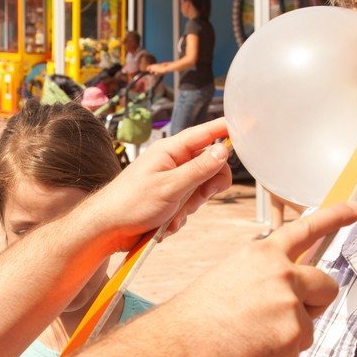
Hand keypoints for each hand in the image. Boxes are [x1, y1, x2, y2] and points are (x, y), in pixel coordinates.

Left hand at [74, 118, 232, 252]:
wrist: (107, 229)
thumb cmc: (130, 203)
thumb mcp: (170, 186)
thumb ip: (199, 169)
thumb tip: (223, 150)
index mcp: (171, 151)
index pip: (206, 133)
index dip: (227, 130)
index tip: (249, 127)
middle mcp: (173, 163)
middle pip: (211, 166)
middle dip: (206, 187)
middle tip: (194, 198)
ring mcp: (172, 182)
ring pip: (201, 191)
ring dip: (189, 208)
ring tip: (169, 215)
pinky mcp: (170, 200)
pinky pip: (189, 207)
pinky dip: (179, 218)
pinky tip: (163, 224)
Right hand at [152, 203, 356, 356]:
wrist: (182, 343)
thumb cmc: (198, 316)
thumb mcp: (231, 277)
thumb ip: (265, 277)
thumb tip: (289, 294)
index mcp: (263, 254)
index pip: (306, 229)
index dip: (334, 216)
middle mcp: (282, 274)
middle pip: (326, 284)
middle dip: (316, 303)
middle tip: (290, 317)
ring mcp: (291, 305)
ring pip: (310, 325)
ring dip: (289, 336)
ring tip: (252, 338)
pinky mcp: (295, 335)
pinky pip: (297, 351)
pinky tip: (250, 353)